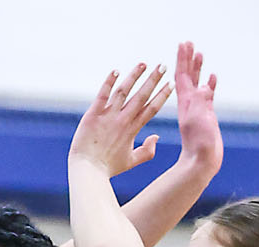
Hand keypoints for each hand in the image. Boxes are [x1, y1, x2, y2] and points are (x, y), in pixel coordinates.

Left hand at [68, 62, 173, 177]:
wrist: (87, 170)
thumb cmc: (108, 167)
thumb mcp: (131, 161)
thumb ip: (147, 151)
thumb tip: (156, 137)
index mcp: (133, 130)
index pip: (151, 108)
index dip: (162, 95)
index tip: (171, 83)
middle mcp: (122, 120)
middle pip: (141, 96)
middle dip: (154, 80)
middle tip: (163, 66)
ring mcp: (108, 116)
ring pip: (124, 91)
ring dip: (135, 76)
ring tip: (144, 63)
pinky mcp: (93, 114)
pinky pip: (102, 94)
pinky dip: (109, 82)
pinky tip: (116, 71)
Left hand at [174, 41, 222, 172]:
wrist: (201, 161)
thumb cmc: (198, 144)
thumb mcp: (198, 120)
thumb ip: (201, 101)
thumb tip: (205, 85)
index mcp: (185, 102)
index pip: (182, 76)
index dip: (182, 59)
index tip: (183, 44)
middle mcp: (190, 103)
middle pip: (188, 76)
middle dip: (188, 59)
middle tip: (189, 43)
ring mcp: (198, 109)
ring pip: (197, 83)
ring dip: (197, 68)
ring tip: (200, 53)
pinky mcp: (206, 116)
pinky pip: (207, 95)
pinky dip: (209, 84)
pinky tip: (212, 77)